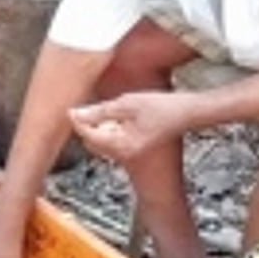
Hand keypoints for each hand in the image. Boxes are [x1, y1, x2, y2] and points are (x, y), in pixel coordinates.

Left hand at [68, 91, 188, 162]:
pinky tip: (117, 114)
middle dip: (87, 126)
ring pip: (102, 141)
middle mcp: (124, 153)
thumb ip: (100, 111)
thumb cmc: (163, 108)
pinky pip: (114, 140)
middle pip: (93, 141)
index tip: (70, 108)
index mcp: (121, 145)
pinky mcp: (135, 146)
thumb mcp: (127, 104)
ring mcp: (130, 152)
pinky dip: (110, 128)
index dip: (77, 121)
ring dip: (98, 126)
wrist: (188, 113)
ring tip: (104, 109)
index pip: (88, 135)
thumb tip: (77, 114)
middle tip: (85, 107)